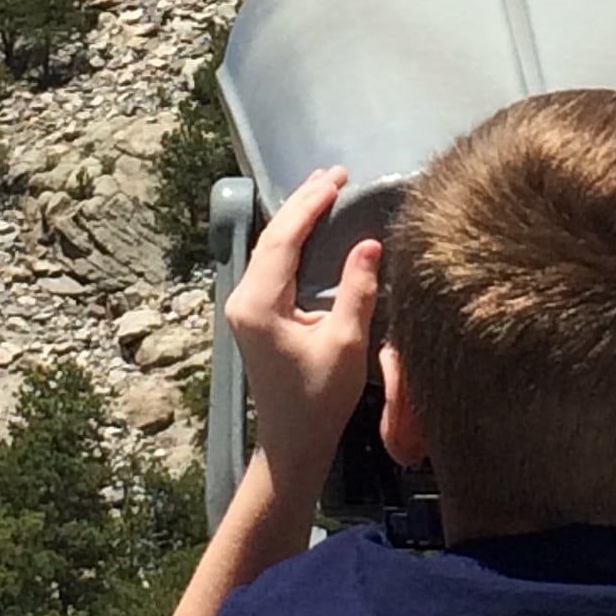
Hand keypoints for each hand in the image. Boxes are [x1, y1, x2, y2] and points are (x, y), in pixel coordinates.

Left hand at [224, 166, 380, 499]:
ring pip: (271, 247)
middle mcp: (245, 299)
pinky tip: (313, 225)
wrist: (292, 443)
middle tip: (336, 172)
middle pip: (272, 237)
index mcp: (259, 304)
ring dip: (298, 216)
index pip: (283, 239)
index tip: (338, 179)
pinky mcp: (256, 314)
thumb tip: (370, 242)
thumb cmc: (319, 400)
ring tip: (326, 187)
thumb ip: (357, 290)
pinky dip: (294, 238)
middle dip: (303, 201)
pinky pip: (274, 263)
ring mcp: (247, 306)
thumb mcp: (345, 343)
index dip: (310, 205)